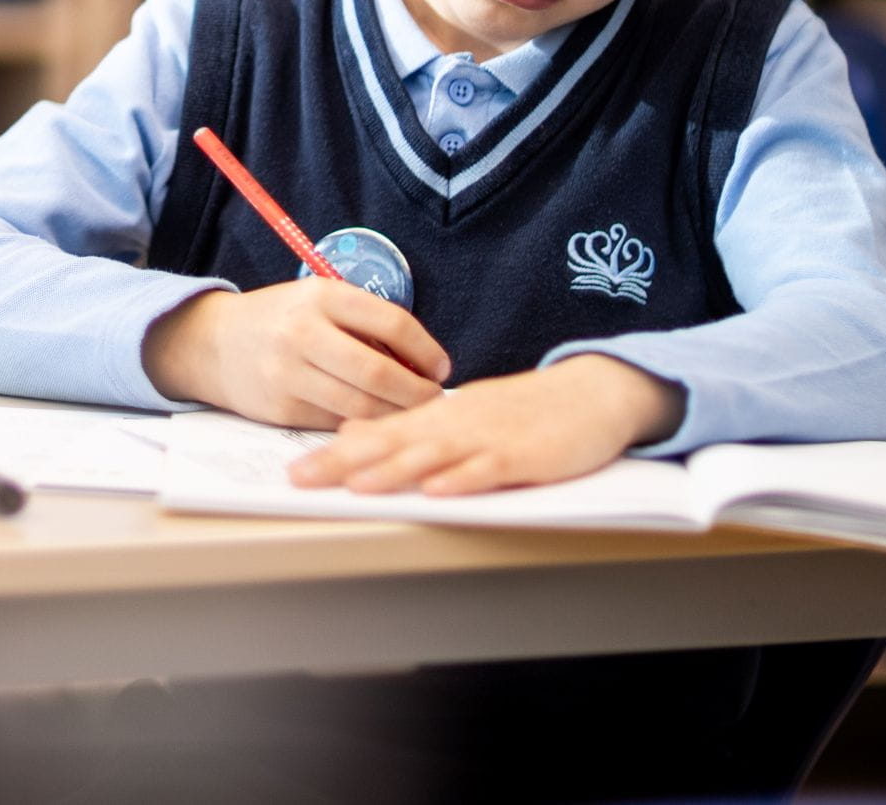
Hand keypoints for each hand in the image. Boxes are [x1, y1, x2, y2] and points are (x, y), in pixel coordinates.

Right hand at [141, 279, 450, 427]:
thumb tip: (422, 362)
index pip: (392, 323)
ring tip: (412, 416)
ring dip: (396, 416)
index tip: (441, 368)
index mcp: (321, 296)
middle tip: (434, 400)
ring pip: (361, 406)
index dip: (427, 350)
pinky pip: (336, 422)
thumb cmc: (281, 320)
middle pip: (379, 373)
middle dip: (418, 393)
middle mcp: (303, 332)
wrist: (214, 343)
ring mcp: (288, 372)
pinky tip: (376, 422)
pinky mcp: (281, 407)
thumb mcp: (318, 301)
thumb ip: (363, 323)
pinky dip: (363, 425)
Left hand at [286, 354, 683, 496]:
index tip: (293, 470)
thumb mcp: (459, 416)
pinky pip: (491, 468)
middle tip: (301, 480)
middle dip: (345, 463)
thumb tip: (351, 432)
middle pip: (393, 444)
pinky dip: (464, 479)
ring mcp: (489, 437)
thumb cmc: (524, 412)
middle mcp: (455, 423)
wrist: (593, 393)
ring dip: (395, 469)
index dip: (334, 453)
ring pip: (435, 454)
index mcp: (437, 416)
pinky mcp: (526, 455)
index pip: (377, 434)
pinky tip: (440, 491)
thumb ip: (407, 429)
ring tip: (357, 484)